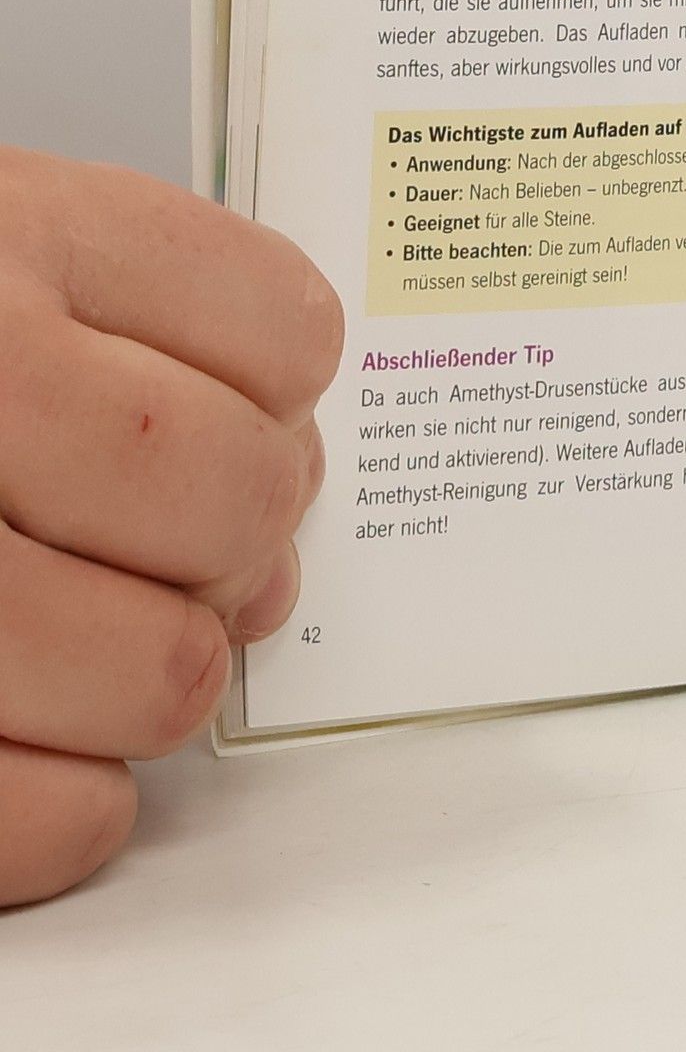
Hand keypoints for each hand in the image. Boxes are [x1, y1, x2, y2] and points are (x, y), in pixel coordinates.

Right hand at [0, 148, 340, 905]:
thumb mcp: (2, 248)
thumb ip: (144, 349)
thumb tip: (274, 532)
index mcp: (15, 242)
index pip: (286, 334)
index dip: (285, 396)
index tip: (247, 416)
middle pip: (237, 500)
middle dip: (235, 543)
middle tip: (176, 547)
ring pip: (157, 671)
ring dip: (154, 676)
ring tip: (93, 639)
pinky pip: (41, 815)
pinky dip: (67, 804)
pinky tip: (32, 738)